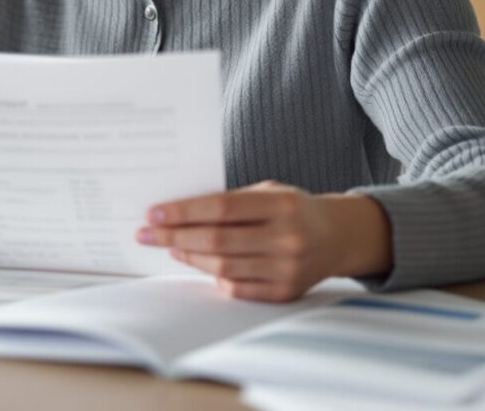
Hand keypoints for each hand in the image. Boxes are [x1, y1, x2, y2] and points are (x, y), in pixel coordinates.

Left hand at [136, 181, 391, 301]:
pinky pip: (237, 288)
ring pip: (223, 267)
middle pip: (217, 240)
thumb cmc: (292, 209)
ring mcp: (288, 269)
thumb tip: (177, 213)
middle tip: (146, 233)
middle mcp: (287, 238)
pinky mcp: (285, 293)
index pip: (222, 208)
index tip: (153, 213)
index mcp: (282, 205)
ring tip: (170, 245)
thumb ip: (231, 201)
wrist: (338, 237)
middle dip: (174, 236)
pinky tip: (197, 261)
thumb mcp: (269, 192)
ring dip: (189, 256)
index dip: (183, 212)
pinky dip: (213, 275)